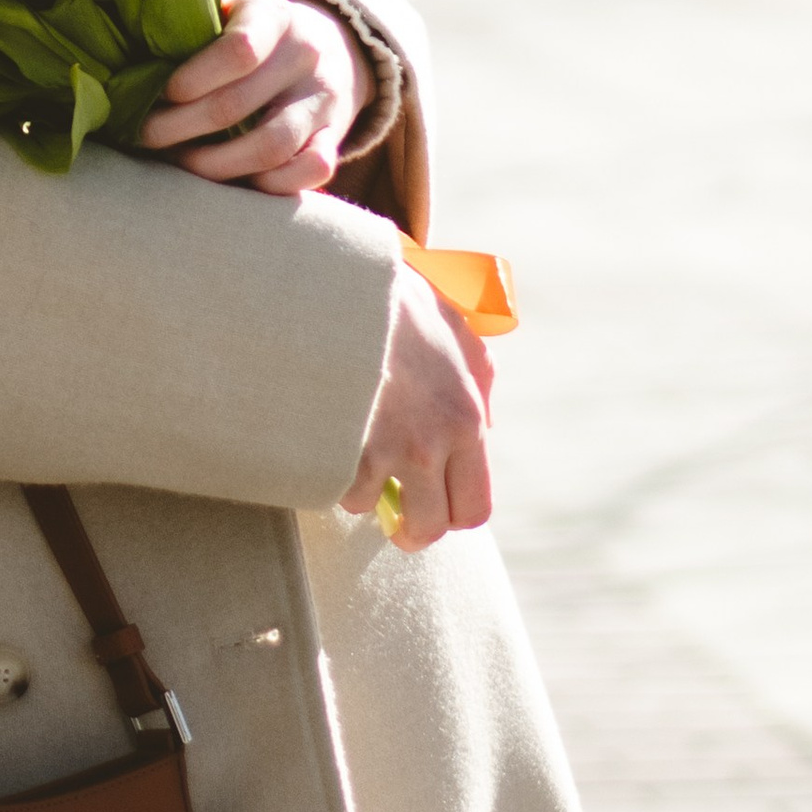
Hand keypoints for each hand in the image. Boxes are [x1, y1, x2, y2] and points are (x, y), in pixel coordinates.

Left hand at [138, 0, 369, 198]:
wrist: (329, 46)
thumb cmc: (253, 34)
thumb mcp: (227, 13)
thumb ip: (188, 31)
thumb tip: (124, 67)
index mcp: (272, 13)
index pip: (238, 50)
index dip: (191, 79)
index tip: (159, 93)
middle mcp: (304, 54)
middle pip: (237, 105)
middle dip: (179, 128)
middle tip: (145, 137)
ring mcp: (323, 99)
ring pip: (271, 146)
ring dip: (215, 164)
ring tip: (181, 163)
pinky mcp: (335, 137)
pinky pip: (309, 171)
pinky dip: (268, 185)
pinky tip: (232, 183)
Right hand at [339, 276, 494, 550]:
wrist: (336, 284)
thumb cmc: (394, 299)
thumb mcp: (454, 325)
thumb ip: (478, 376)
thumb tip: (486, 423)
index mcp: (467, 419)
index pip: (475, 506)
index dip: (453, 515)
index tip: (433, 507)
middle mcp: (432, 445)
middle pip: (431, 527)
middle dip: (411, 527)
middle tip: (394, 513)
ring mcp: (384, 451)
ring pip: (374, 510)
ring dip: (362, 491)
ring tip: (353, 456)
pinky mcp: (340, 449)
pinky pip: (335, 487)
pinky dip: (330, 472)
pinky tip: (326, 439)